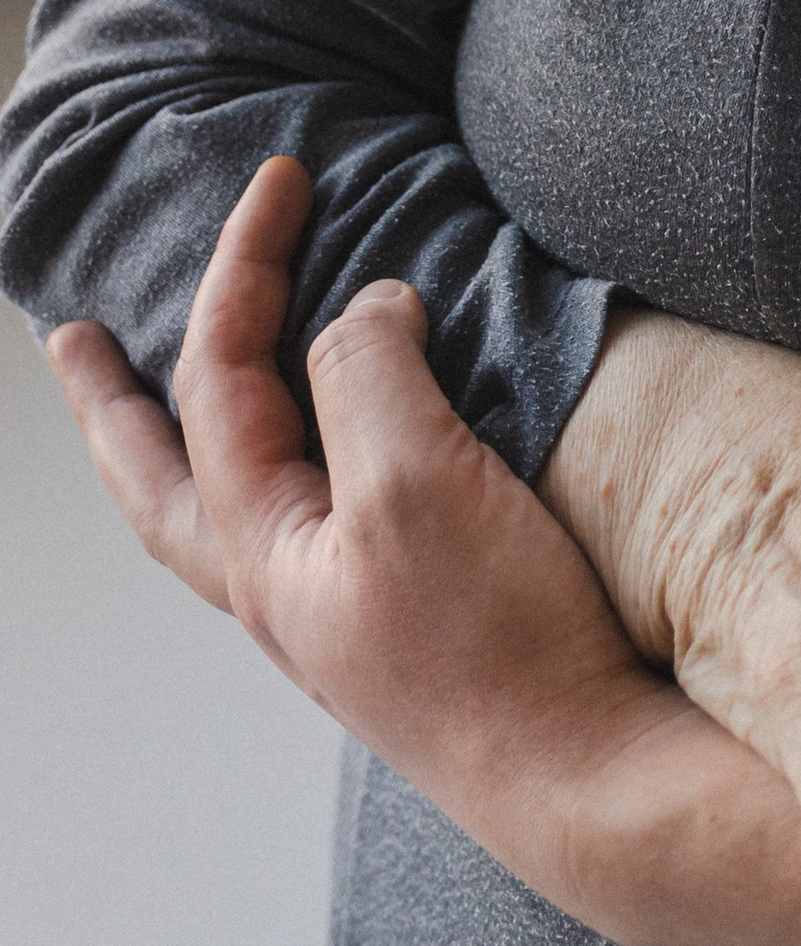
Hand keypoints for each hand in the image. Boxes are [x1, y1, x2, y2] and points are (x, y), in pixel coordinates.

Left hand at [47, 161, 800, 945]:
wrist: (583, 767)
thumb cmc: (493, 642)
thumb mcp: (415, 481)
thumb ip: (369, 374)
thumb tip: (368, 306)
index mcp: (263, 548)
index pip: (219, 376)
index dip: (245, 264)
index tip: (283, 178)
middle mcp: (282, 583)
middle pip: (162, 476)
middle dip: (112, 402)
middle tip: (72, 338)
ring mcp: (339, 607)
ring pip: (227, 504)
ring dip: (187, 436)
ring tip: (177, 391)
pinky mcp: (406, 613)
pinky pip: (310, 517)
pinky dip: (286, 462)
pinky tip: (327, 455)